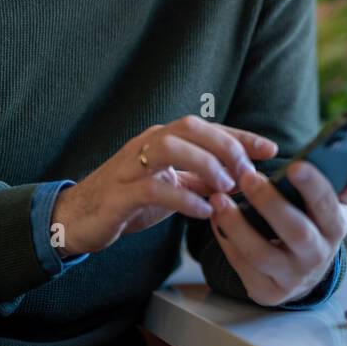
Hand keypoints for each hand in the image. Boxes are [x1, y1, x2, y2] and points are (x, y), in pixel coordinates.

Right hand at [51, 117, 278, 255]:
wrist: (77, 218)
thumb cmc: (129, 199)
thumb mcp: (171, 185)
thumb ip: (201, 178)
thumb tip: (241, 177)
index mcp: (162, 139)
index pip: (206, 127)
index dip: (240, 136)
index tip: (270, 149)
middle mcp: (146, 144)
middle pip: (189, 127)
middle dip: (224, 146)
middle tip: (247, 173)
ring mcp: (130, 166)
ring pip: (169, 147)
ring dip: (204, 165)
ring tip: (226, 189)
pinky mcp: (118, 193)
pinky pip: (153, 187)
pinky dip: (182, 197)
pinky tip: (203, 210)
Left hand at [208, 159, 346, 305]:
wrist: (304, 274)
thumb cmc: (316, 226)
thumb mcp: (335, 206)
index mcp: (336, 228)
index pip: (327, 206)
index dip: (313, 187)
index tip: (294, 165)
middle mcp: (316, 256)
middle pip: (295, 231)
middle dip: (270, 203)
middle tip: (247, 177)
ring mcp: (291, 277)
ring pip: (261, 253)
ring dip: (237, 225)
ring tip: (219, 199)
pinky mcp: (267, 291)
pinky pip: (242, 267)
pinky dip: (226, 241)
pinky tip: (216, 219)